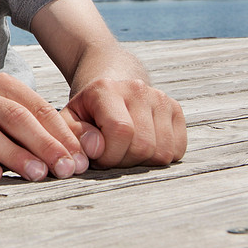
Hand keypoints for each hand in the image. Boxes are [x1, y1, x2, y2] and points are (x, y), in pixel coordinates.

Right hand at [0, 73, 88, 181]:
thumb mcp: (19, 116)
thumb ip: (50, 130)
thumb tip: (88, 151)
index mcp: (2, 85)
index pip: (37, 108)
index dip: (61, 134)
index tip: (79, 160)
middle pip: (13, 117)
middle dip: (42, 144)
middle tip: (63, 168)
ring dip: (12, 153)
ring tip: (35, 174)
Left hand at [62, 78, 186, 167]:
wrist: (109, 85)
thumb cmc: (87, 109)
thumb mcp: (69, 119)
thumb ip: (73, 135)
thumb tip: (96, 149)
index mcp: (107, 89)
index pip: (121, 131)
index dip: (109, 156)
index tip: (97, 157)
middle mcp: (138, 90)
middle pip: (143, 146)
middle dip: (124, 162)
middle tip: (110, 155)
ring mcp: (160, 98)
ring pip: (162, 152)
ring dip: (142, 161)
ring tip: (124, 150)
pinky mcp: (175, 109)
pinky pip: (177, 151)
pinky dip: (159, 157)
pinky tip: (141, 147)